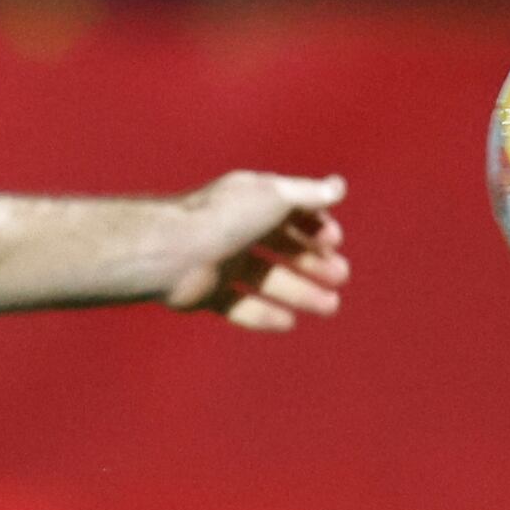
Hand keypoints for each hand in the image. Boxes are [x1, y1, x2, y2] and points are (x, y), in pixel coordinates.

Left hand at [163, 172, 350, 332]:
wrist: (170, 252)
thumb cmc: (223, 219)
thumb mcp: (274, 196)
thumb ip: (309, 193)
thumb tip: (338, 186)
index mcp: (248, 202)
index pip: (289, 212)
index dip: (315, 226)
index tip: (333, 241)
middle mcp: (234, 230)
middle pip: (281, 248)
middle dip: (314, 262)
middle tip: (340, 276)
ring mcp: (218, 262)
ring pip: (265, 279)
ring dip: (299, 292)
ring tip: (330, 306)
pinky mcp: (204, 292)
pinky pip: (237, 306)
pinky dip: (262, 315)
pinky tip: (288, 323)